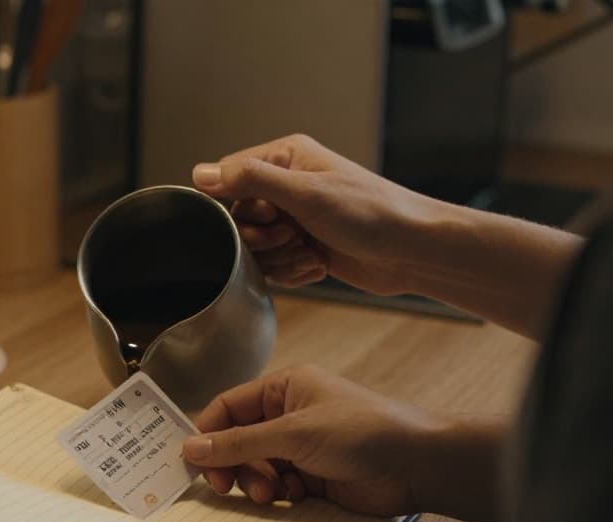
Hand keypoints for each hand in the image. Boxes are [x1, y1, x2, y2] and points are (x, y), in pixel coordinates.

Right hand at [181, 364, 443, 517]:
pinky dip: (277, 495)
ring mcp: (302, 447)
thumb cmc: (361, 432)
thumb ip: (239, 443)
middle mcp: (289, 415)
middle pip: (238, 441)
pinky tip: (290, 497)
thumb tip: (189, 448)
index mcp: (284, 388)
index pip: (228, 407)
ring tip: (267, 494)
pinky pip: (278, 487)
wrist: (416, 465)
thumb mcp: (293, 434)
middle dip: (231, 464)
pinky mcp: (314, 477)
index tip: (191, 461)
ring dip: (254, 482)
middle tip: (224, 487)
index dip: (207, 433)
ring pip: (256, 467)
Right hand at [192, 134, 442, 293]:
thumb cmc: (371, 213)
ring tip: (312, 253)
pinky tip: (319, 265)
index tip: (269, 217)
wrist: (413, 251)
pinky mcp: (304, 248)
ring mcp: (296, 218)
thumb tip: (200, 174)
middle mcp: (287, 185)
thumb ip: (250, 180)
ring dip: (281, 260)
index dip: (240, 208)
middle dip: (263, 239)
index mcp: (285, 158)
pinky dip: (294, 272)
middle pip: (239, 219)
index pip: (229, 180)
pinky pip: (275, 267)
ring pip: (256, 249)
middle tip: (293, 237)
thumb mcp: (305, 193)